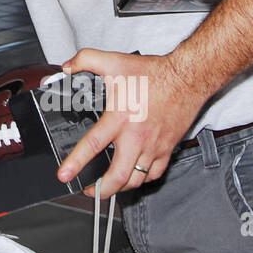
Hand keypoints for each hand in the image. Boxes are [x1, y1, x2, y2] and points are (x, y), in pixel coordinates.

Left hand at [54, 49, 207, 200]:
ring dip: (121, 186)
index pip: (93, 145)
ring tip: (109, 187)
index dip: (76, 163)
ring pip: (137, 179)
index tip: (65, 175)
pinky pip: (155, 174)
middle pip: (118, 176)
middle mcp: (136, 137)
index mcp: (119, 118)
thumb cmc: (154, 73)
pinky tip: (135, 176)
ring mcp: (154, 146)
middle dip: (101, 190)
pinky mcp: (167, 149)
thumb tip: (68, 67)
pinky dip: (143, 180)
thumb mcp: (113, 61)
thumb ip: (86, 60)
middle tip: (89, 192)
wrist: (187, 78)